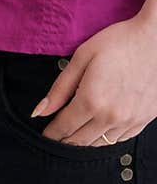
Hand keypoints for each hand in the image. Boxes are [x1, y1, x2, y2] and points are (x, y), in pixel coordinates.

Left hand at [32, 12, 156, 144]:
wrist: (156, 40)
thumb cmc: (118, 42)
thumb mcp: (82, 57)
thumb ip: (60, 88)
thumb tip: (39, 111)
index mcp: (92, 100)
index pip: (64, 127)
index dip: (51, 133)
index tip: (44, 135)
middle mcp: (111, 117)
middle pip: (80, 141)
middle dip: (65, 140)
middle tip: (56, 136)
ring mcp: (130, 121)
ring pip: (101, 143)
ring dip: (85, 141)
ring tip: (74, 134)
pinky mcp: (143, 121)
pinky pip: (120, 139)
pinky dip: (106, 138)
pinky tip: (99, 129)